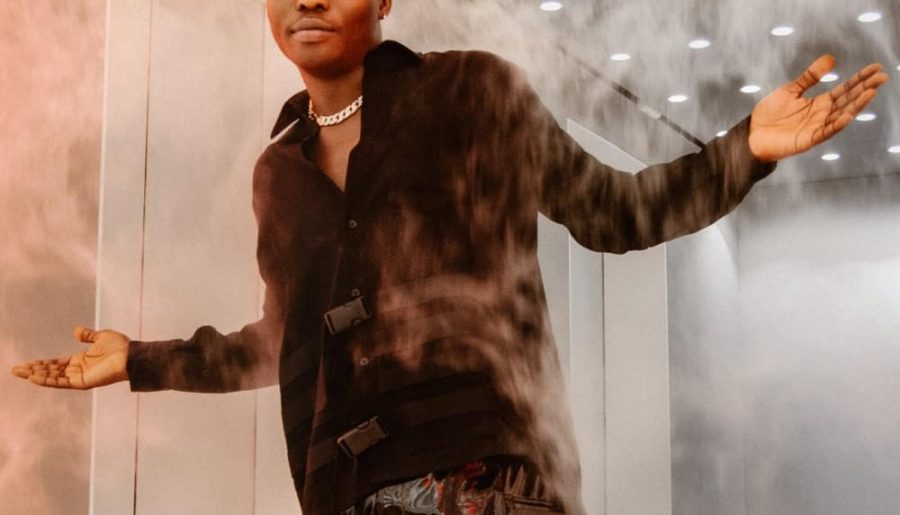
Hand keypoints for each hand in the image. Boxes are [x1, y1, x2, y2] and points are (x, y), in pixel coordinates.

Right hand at [11, 326, 129, 388]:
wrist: (131, 355)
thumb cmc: (120, 346)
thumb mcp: (101, 337)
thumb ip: (88, 335)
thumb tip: (76, 331)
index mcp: (81, 361)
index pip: (56, 363)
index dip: (42, 363)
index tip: (27, 364)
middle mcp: (78, 370)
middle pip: (51, 371)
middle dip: (34, 370)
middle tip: (16, 370)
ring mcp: (80, 377)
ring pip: (53, 377)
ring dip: (36, 375)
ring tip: (20, 373)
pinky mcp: (82, 383)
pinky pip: (61, 382)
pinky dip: (48, 380)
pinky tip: (34, 377)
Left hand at [748, 54, 889, 161]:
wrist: (752, 134)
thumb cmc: (770, 113)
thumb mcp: (791, 90)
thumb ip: (809, 77)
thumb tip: (831, 59)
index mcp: (820, 103)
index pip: (845, 89)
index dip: (860, 79)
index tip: (876, 68)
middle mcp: (822, 115)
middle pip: (848, 100)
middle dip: (865, 89)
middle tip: (882, 77)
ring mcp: (817, 127)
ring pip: (841, 115)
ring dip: (856, 105)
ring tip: (871, 92)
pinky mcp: (808, 140)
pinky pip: (826, 132)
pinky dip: (837, 124)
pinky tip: (848, 115)